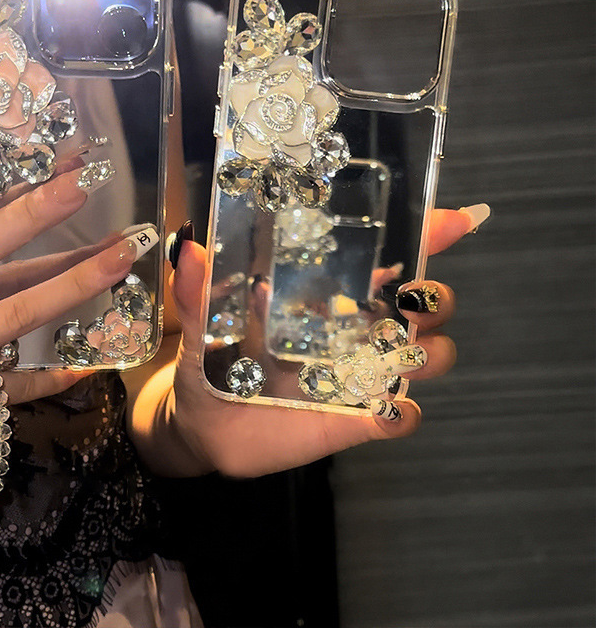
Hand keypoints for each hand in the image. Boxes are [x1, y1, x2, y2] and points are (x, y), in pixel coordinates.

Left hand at [155, 209, 476, 477]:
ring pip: (425, 357)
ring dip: (430, 353)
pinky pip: (400, 417)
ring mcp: (359, 376)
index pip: (385, 260)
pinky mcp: (355, 421)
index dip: (426, 236)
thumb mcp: (201, 323)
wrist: (203, 426)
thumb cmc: (211, 363)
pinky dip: (403, 414)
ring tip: (402, 354)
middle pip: (423, 307)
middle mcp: (354, 332)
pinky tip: (385, 410)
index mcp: (326, 297)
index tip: (456, 220)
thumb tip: (190, 249)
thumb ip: (197, 291)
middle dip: (436, 298)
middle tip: (414, 300)